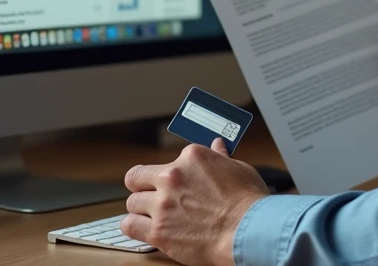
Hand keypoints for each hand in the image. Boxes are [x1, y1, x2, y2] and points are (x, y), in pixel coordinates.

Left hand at [122, 139, 269, 265]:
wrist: (248, 232)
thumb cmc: (248, 202)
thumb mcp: (238, 169)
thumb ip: (221, 157)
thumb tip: (218, 146)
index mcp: (191, 157)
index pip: (166, 160)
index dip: (170, 174)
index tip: (174, 182)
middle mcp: (172, 177)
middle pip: (137, 178)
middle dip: (142, 187)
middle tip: (152, 196)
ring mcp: (163, 204)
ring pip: (132, 202)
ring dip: (141, 209)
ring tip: (154, 216)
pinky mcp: (158, 230)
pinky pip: (129, 225)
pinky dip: (135, 227)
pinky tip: (145, 228)